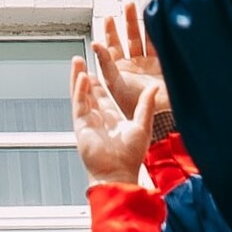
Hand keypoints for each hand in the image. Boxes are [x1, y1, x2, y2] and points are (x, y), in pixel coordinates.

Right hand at [71, 56, 154, 186]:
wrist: (119, 172)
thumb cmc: (131, 156)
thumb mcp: (143, 124)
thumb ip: (146, 105)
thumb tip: (154, 88)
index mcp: (112, 119)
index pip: (102, 96)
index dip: (99, 82)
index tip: (96, 69)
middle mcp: (98, 119)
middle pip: (88, 92)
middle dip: (85, 76)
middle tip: (81, 60)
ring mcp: (88, 121)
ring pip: (80, 94)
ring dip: (77, 78)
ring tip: (76, 61)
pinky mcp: (81, 125)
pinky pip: (79, 104)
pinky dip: (79, 90)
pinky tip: (81, 77)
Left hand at [93, 5, 167, 117]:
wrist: (155, 119)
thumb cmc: (132, 106)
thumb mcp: (114, 82)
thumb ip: (105, 62)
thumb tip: (95, 44)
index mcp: (119, 71)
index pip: (113, 47)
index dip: (111, 32)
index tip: (109, 18)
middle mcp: (134, 66)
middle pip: (130, 38)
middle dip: (129, 21)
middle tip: (127, 5)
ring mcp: (149, 65)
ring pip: (145, 39)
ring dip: (143, 24)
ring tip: (141, 8)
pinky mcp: (163, 66)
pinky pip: (160, 46)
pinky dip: (158, 33)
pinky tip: (157, 21)